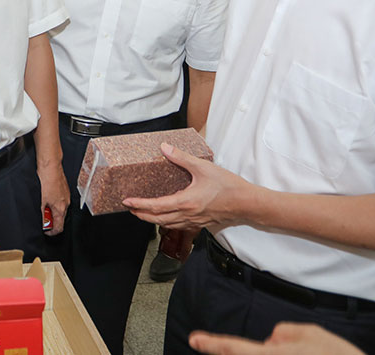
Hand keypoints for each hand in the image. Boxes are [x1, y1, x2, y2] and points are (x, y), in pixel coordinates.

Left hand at [38, 161, 68, 234]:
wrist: (50, 166)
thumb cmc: (46, 181)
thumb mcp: (40, 201)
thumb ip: (42, 213)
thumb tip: (43, 222)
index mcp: (61, 209)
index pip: (59, 227)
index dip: (52, 232)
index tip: (46, 231)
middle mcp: (66, 203)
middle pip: (60, 219)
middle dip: (51, 220)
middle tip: (42, 218)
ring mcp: (66, 196)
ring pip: (60, 209)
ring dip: (52, 211)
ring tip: (42, 206)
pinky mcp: (65, 190)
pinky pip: (60, 201)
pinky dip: (54, 203)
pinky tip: (46, 197)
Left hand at [123, 142, 252, 229]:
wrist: (247, 203)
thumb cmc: (228, 187)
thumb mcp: (203, 167)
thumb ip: (182, 158)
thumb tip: (165, 148)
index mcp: (185, 202)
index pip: (156, 206)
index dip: (139, 205)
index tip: (127, 201)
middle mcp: (188, 215)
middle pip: (158, 219)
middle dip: (142, 215)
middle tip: (130, 209)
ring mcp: (194, 221)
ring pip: (168, 225)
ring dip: (153, 220)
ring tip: (144, 213)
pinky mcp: (201, 223)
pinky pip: (179, 226)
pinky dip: (168, 223)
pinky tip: (167, 218)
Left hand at [189, 323, 364, 354]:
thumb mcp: (311, 333)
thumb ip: (284, 332)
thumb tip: (271, 340)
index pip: (232, 348)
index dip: (210, 343)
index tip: (194, 340)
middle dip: (257, 349)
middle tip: (296, 346)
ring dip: (277, 350)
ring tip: (309, 351)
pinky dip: (291, 350)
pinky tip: (308, 351)